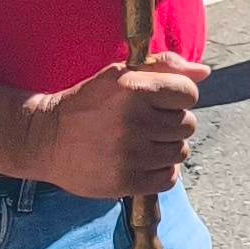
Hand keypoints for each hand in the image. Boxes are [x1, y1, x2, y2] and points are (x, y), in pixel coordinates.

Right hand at [12, 52, 205, 196]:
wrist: (44, 139)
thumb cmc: (88, 103)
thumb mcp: (120, 74)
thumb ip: (164, 67)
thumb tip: (205, 72)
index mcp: (133, 89)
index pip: (189, 94)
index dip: (178, 97)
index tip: (160, 102)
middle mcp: (133, 121)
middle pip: (187, 124)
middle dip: (171, 124)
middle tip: (145, 124)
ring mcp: (130, 154)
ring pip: (180, 152)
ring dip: (167, 148)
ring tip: (141, 143)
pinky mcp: (125, 181)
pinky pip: (169, 178)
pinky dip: (161, 172)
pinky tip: (142, 163)